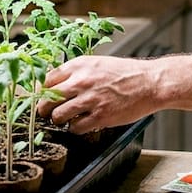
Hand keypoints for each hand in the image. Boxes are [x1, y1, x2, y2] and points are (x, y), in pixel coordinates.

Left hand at [37, 55, 159, 133]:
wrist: (150, 82)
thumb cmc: (125, 73)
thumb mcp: (97, 63)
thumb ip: (76, 72)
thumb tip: (55, 84)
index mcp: (79, 65)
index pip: (46, 80)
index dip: (41, 92)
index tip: (43, 98)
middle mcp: (81, 81)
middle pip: (47, 100)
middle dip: (44, 109)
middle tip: (48, 113)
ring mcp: (90, 99)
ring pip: (58, 116)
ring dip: (59, 121)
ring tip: (66, 120)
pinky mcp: (100, 116)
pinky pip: (75, 128)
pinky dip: (75, 129)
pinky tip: (82, 124)